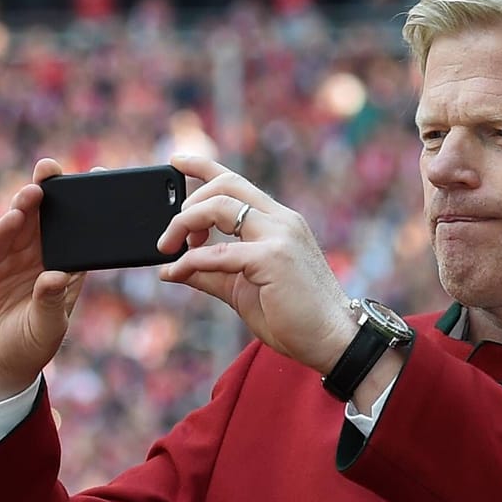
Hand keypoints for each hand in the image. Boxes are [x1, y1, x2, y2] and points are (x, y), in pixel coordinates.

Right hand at [0, 158, 84, 408]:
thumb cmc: (25, 349)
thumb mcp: (46, 329)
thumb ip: (51, 302)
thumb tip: (55, 277)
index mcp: (63, 270)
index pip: (77, 235)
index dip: (85, 210)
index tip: (97, 182)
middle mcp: (36, 258)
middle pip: (47, 219)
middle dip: (52, 194)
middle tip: (56, 170)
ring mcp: (8, 258)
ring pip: (20, 223)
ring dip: (27, 204)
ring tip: (36, 189)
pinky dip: (3, 228)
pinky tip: (15, 216)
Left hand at [156, 154, 360, 374]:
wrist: (332, 340)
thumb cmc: (292, 316)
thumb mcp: (241, 289)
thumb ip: (210, 273)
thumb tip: (172, 268)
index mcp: (278, 222)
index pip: (236, 181)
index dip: (203, 166)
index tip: (175, 161)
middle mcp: (281, 220)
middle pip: (224, 186)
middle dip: (187, 204)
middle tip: (169, 237)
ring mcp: (279, 236)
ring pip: (219, 207)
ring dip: (184, 224)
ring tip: (169, 249)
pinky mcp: (273, 258)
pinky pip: (219, 252)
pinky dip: (190, 261)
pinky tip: (175, 273)